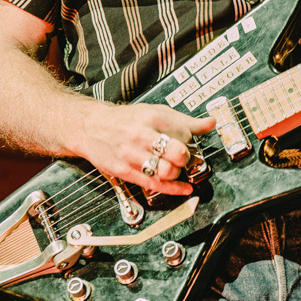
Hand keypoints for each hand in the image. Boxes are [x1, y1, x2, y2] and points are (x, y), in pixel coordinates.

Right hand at [76, 100, 215, 195]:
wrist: (91, 126)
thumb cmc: (124, 120)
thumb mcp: (154, 111)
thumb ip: (183, 120)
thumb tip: (209, 123)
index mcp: (151, 117)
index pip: (184, 132)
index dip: (191, 138)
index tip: (188, 140)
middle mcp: (141, 135)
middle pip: (177, 152)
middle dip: (186, 157)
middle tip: (184, 156)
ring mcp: (132, 155)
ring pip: (166, 171)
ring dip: (177, 172)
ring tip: (175, 167)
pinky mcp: (124, 171)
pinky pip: (153, 184)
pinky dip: (173, 189)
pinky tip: (183, 188)